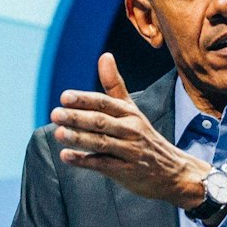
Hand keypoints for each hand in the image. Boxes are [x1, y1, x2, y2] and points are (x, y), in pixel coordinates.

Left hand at [53, 53, 205, 208]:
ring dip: (79, 138)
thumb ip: (115, 85)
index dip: (85, 100)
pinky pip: (102, 164)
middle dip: (77, 117)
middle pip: (101, 122)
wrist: (172, 171)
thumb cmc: (144, 137)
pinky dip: (84, 161)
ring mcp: (129, 151)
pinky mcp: (126, 171)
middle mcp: (130, 129)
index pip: (105, 103)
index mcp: (129, 113)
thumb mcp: (132, 110)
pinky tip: (66, 156)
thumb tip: (104, 55)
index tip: (64, 97)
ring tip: (58, 133)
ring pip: (101, 142)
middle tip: (55, 114)